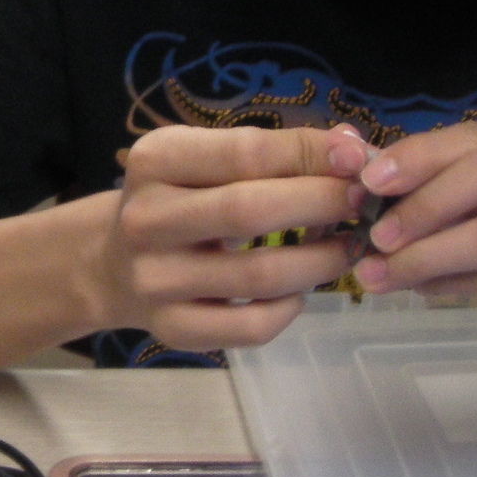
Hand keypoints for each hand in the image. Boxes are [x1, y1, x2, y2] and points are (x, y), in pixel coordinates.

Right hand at [94, 122, 369, 349]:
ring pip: (258, 275)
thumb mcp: (206, 160)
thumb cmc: (177, 200)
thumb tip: (351, 147)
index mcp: (154, 162)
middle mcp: (146, 220)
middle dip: (322, 204)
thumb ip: (273, 152)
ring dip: (320, 260)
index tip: (357, 158)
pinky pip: (250, 327)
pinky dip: (290, 308)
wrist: (112, 263)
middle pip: (249, 211)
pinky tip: (300, 289)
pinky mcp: (171, 328)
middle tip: (364, 204)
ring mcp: (155, 280)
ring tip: (347, 246)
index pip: (244, 153)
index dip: (308, 154)